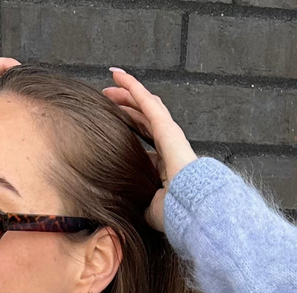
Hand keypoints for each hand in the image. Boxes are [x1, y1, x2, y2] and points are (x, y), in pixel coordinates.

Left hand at [102, 66, 195, 231]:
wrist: (189, 207)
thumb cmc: (174, 212)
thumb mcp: (149, 207)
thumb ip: (139, 201)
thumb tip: (127, 206)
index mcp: (163, 163)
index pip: (144, 139)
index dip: (129, 128)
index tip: (112, 125)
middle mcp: (167, 144)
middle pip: (143, 118)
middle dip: (126, 107)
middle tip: (107, 99)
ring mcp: (167, 132)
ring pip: (145, 104)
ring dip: (127, 93)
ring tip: (111, 83)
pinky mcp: (165, 125)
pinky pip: (146, 100)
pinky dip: (132, 85)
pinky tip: (118, 75)